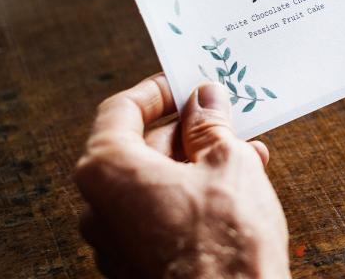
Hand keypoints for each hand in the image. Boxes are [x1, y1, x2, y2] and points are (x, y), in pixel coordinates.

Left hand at [73, 75, 289, 278]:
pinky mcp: (135, 267)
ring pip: (153, 184)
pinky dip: (191, 197)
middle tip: (226, 118)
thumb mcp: (228, 162)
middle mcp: (99, 207)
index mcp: (108, 171)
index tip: (186, 84)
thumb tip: (205, 100)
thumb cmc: (225, 241)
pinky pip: (158, 216)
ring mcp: (114, 243)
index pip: (120, 110)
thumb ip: (210, 125)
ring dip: (196, 164)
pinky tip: (234, 192)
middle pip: (138, 148)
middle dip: (187, 131)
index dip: (158, 92)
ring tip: (246, 155)